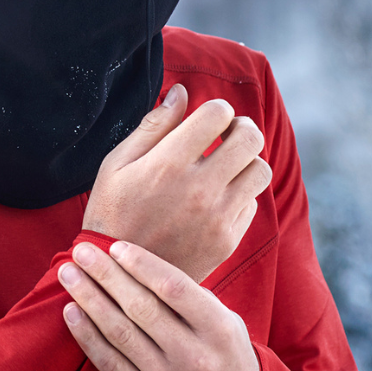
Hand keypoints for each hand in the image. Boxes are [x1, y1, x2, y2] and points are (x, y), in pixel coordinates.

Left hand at [58, 239, 259, 370]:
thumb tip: (135, 259)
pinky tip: (71, 312)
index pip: (173, 288)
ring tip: (68, 274)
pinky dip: (87, 336)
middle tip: (81, 251)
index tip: (115, 246)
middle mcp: (193, 355)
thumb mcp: (221, 315)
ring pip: (120, 334)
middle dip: (106, 275)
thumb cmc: (221, 345)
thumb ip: (186, 293)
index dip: (141, 264)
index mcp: (216, 327)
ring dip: (89, 300)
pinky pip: (109, 364)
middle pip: (140, 308)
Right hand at [83, 83, 270, 281]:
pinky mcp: (227, 240)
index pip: (217, 114)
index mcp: (169, 163)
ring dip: (246, 161)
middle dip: (241, 127)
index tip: (207, 118)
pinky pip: (252, 204)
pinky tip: (217, 196)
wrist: (118, 277)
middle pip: (250, 138)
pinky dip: (241, 193)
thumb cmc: (111, 212)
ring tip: (225, 164)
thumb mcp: (117, 164)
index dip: (216, 108)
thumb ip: (153, 126)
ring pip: (260, 170)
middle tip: (226, 134)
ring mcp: (217, 217)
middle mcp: (200, 188)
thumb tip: (181, 93)